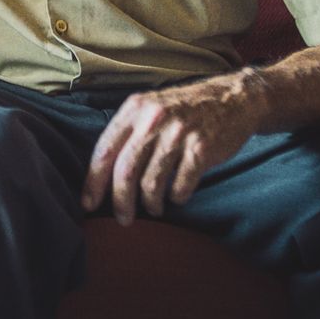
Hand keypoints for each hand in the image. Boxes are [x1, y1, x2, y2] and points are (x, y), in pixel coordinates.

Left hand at [81, 70, 267, 224]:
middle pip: (125, 171)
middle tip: (123, 219)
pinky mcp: (201, 149)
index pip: (104, 150)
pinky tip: (177, 196)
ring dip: (150, 204)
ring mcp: (178, 134)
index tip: (88, 203)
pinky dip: (177, 197)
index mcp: (134, 109)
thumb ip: (128, 132)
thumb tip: (101, 173)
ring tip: (153, 208)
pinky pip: (181, 186)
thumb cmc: (183, 109)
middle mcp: (153, 120)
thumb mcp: (149, 108)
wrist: (231, 99)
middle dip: (120, 202)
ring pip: (152, 183)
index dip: (93, 181)